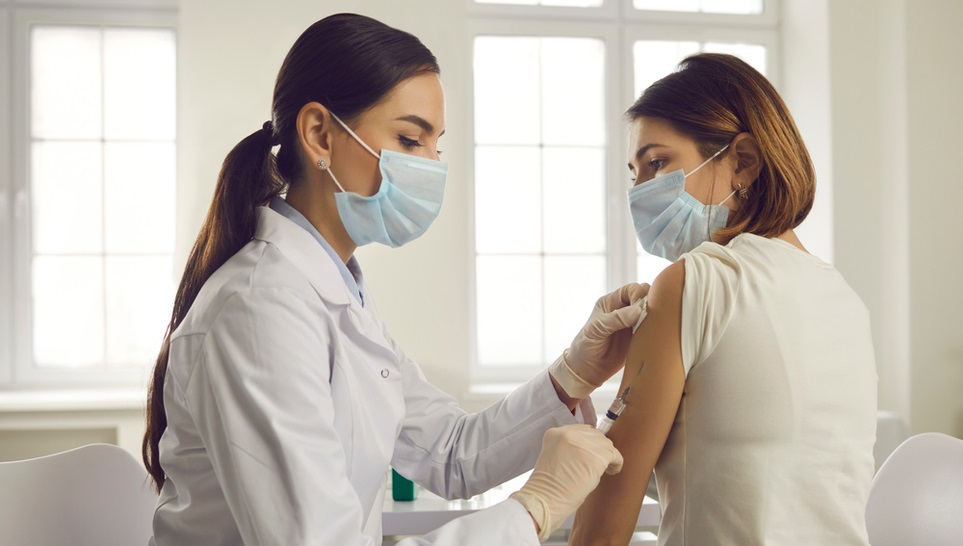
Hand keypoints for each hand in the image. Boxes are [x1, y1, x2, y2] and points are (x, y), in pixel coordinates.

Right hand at [510, 425, 622, 540]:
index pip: (581, 430)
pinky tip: (611, 471)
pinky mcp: (595, 456)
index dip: (589, 443)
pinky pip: (615, 454)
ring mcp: (582, 443)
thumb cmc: (548, 486)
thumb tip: (591, 450)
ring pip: (605, 443)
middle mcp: (568, 433)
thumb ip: (570, 448)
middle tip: (598, 464)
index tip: (591, 455)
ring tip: (604, 470)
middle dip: (598, 449)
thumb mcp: (555, 457)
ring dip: (607, 456)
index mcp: (555, 433)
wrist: (544, 499)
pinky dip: (616, 463)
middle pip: (595, 434)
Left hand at [551, 283, 649, 397]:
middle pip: (645, 298)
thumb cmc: (585, 346)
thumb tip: (638, 310)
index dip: (638, 294)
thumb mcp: (596, 330)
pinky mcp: (638, 338)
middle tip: (648, 318)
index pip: (631, 289)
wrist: (586, 370)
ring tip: (651, 328)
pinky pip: (652, 329)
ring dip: (655, 318)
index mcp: (610, 303)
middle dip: (650, 304)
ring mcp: (632, 324)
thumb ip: (615, 319)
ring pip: (651, 313)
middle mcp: (623, 311)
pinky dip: (656, 331)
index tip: (639, 309)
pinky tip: (653, 337)